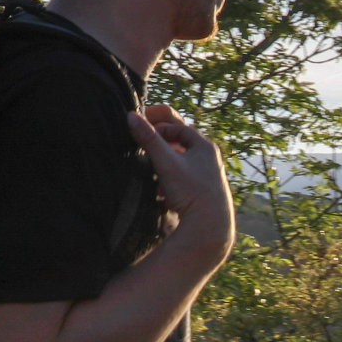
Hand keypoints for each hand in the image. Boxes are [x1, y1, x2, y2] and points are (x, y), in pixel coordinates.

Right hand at [127, 107, 233, 258]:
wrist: (209, 225)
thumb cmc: (191, 191)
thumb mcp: (166, 162)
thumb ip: (149, 139)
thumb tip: (131, 116)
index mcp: (204, 147)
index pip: (179, 127)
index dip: (159, 125)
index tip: (141, 128)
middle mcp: (209, 159)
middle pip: (181, 143)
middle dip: (161, 142)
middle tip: (143, 140)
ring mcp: (206, 175)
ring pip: (181, 161)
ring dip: (163, 161)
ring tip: (147, 164)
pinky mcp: (202, 192)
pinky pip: (182, 179)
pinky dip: (168, 178)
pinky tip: (158, 188)